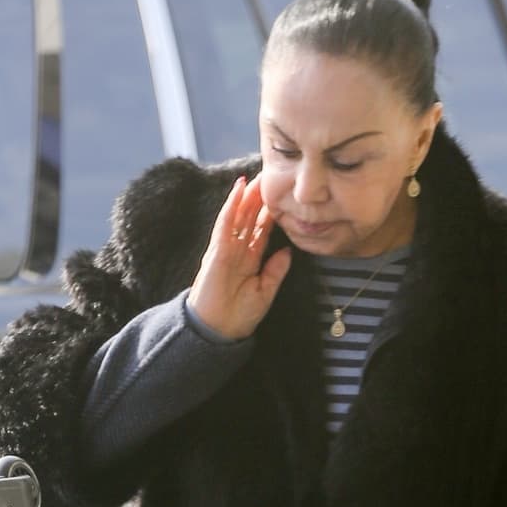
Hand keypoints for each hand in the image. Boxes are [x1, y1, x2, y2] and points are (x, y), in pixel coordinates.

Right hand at [188, 175, 291, 341]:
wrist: (218, 331)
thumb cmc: (239, 316)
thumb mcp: (265, 292)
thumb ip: (275, 271)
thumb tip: (289, 251)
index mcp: (250, 259)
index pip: (262, 230)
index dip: (271, 213)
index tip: (283, 196)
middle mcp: (238, 250)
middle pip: (250, 218)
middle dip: (259, 198)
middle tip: (270, 175)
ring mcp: (226, 248)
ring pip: (238, 215)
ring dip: (246, 195)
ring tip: (256, 176)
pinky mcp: (217, 250)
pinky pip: (225, 223)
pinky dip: (232, 205)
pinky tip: (238, 190)